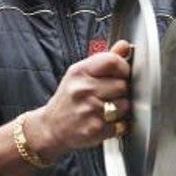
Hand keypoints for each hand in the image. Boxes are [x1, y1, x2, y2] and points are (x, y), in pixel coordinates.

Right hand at [26, 40, 132, 158]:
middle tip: (109, 95)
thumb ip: (104, 60)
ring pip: (125, 105)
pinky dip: (118, 125)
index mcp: (79, 72)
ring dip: (121, 108)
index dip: (123, 67)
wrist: (51, 127)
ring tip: (106, 109)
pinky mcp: (95, 129)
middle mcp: (83, 89)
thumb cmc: (69, 98)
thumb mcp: (80, 74)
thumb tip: (124, 46)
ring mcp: (89, 110)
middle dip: (121, 91)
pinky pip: (122, 124)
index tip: (122, 74)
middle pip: (122, 85)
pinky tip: (105, 121)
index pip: (112, 61)